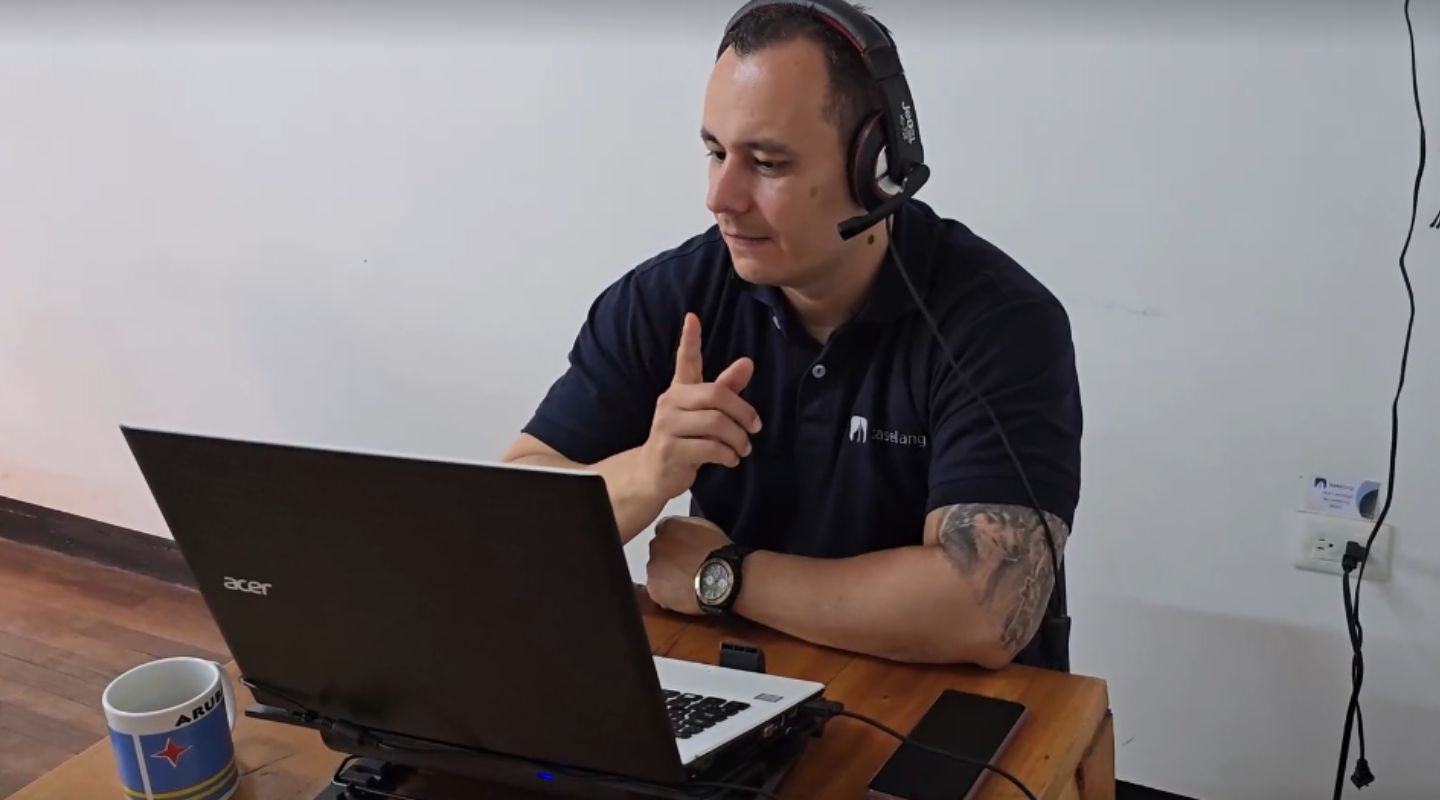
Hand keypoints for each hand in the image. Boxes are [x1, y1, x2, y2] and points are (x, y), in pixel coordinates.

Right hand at [639, 313, 761, 500]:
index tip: (692, 317)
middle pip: (716, 396)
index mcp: (679, 390)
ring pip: (716, 424)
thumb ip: (726, 389)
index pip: (685, 360)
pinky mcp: (671, 451)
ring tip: (743, 448)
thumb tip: (747, 362)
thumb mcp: (704, 413)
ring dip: (738, 439)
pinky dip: (728, 455)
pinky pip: (710, 448)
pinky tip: (730, 459)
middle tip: (755, 428)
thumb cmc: (682, 438)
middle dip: (743, 412)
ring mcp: (667, 426)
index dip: (689, 339)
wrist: (652, 472)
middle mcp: (670, 403)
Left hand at [646, 516, 734, 615]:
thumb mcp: (706, 526)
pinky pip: (658, 591)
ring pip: (656, 572)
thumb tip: (684, 530)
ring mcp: (653, 567)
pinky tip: (684, 594)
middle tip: (687, 568)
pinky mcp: (654, 588)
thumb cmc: (720, 554)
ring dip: (667, 577)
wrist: (723, 578)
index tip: (683, 550)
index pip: (663, 531)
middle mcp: (656, 544)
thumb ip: (687, 525)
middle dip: (668, 559)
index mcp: (669, 526)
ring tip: (688, 583)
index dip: (675, 542)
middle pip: (658, 552)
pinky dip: (667, 594)